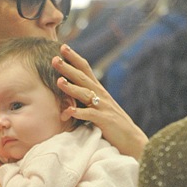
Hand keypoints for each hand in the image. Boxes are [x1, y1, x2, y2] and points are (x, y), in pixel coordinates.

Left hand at [53, 44, 147, 160]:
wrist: (132, 140)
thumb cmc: (113, 125)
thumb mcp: (99, 107)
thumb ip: (86, 99)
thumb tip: (69, 93)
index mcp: (99, 91)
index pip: (86, 70)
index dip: (75, 58)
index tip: (62, 47)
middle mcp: (101, 96)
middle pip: (83, 78)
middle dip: (68, 68)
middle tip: (54, 58)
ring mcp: (103, 107)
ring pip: (85, 94)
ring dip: (71, 88)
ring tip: (58, 81)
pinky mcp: (104, 121)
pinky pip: (90, 115)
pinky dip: (79, 113)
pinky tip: (68, 111)